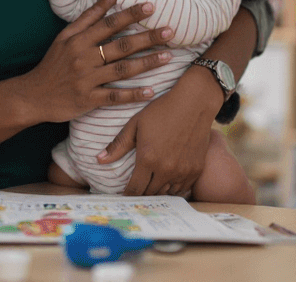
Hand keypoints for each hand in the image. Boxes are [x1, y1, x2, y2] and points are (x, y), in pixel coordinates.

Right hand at [13, 0, 174, 123]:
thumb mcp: (65, 36)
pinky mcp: (88, 100)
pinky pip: (114, 97)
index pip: (109, 24)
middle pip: (120, 46)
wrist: (33, 95)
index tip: (151, 6)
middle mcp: (84, 58)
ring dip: (146, 63)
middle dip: (147, 38)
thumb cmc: (54, 63)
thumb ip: (90, 16)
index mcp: (79, 40)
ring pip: (121, 70)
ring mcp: (87, 80)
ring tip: (167, 57)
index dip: (130, 14)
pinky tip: (151, 91)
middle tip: (170, 31)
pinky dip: (133, 95)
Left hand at [97, 68, 224, 196]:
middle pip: (150, 193)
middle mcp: (166, 169)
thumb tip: (99, 160)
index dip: (127, 194)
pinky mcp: (196, 170)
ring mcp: (182, 171)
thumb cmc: (162, 110)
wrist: (195, 102)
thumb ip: (118, 145)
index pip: (134, 189)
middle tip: (137, 188)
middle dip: (141, 193)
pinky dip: (173, 186)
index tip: (124, 194)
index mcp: (148, 159)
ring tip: (152, 184)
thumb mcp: (136, 124)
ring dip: (157, 190)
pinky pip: (182, 188)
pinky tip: (168, 179)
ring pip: (166, 193)